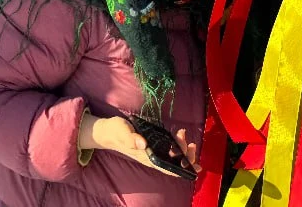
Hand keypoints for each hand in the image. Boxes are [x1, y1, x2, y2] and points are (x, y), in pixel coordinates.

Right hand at [78, 114, 198, 177]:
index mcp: (145, 157)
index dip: (181, 169)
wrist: (107, 131)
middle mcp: (151, 157)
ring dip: (183, 151)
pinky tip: (182, 140)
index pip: (166, 167)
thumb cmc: (115, 131)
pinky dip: (177, 146)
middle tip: (190, 143)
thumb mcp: (121, 131)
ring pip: (171, 157)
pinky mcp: (152, 146)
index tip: (194, 165)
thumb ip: (130, 138)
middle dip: (185, 156)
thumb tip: (143, 144)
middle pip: (172, 163)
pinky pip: (168, 150)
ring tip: (188, 140)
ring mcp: (152, 152)